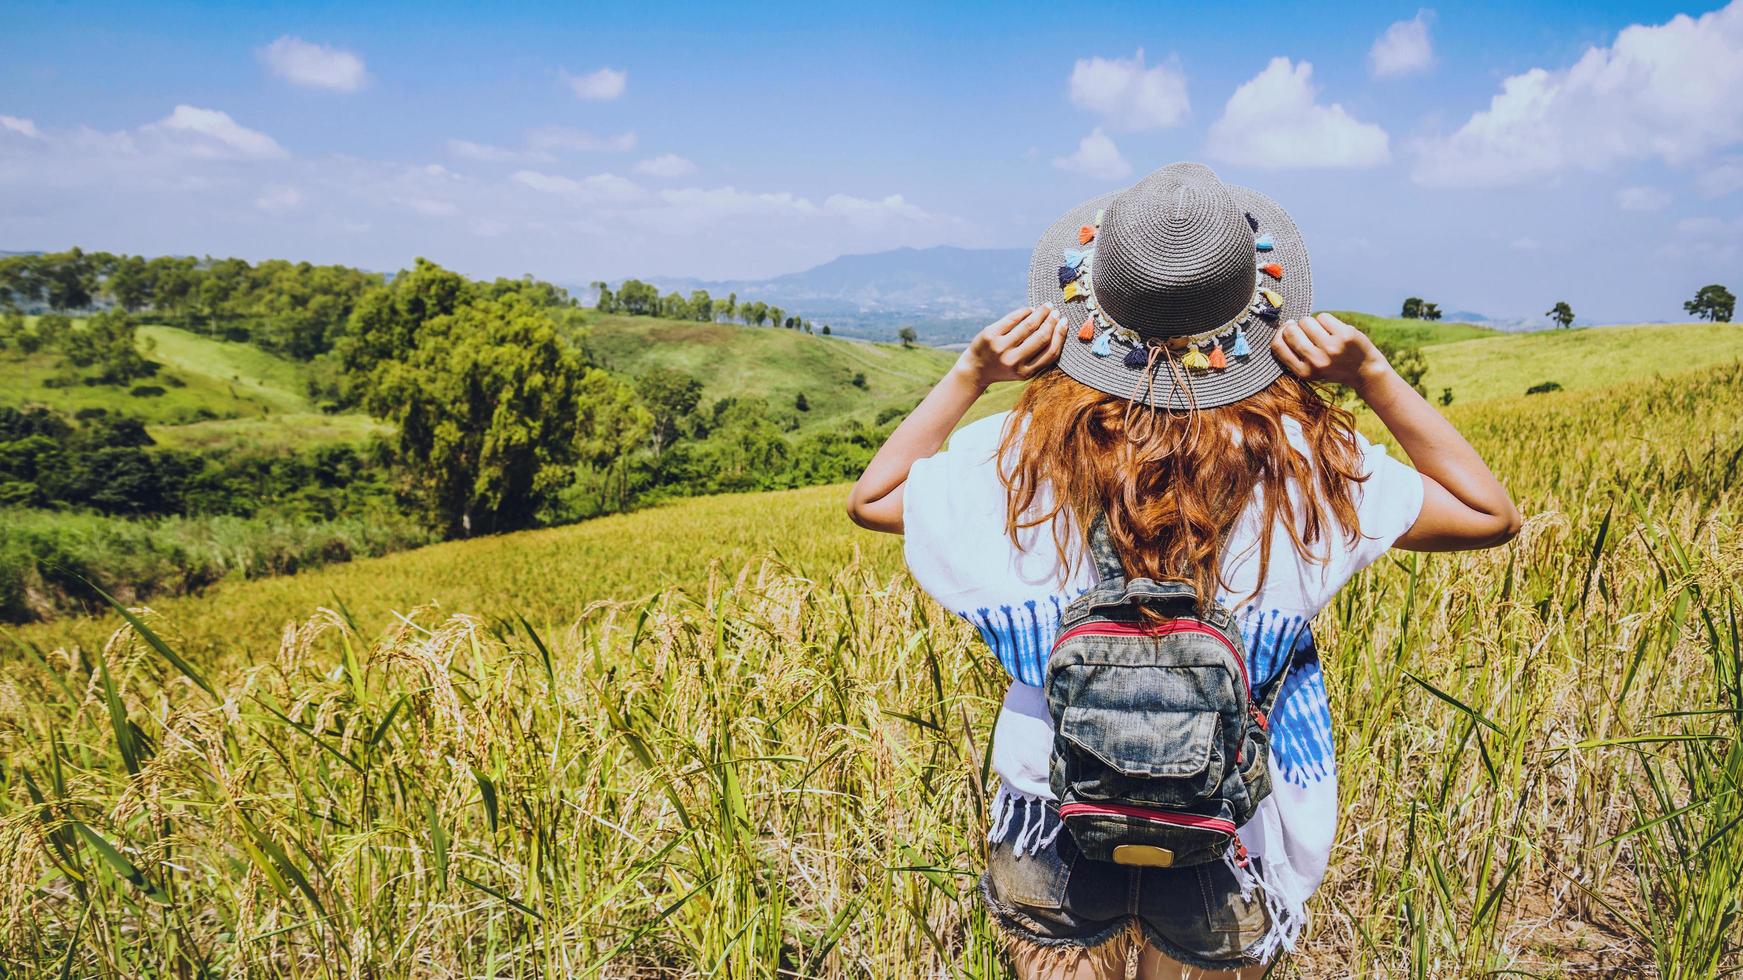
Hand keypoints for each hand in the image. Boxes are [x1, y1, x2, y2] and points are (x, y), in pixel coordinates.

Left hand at [953, 305, 1065, 387]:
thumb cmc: (1004, 367)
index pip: (1050, 352)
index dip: (1060, 335)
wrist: (975, 370)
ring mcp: (1001, 348)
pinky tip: (1029, 309)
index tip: (1064, 322)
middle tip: (1056, 312)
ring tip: (1046, 307)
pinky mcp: (990, 335)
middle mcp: (1013, 361)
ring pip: (1028, 325)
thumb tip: (1058, 328)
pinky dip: (1024, 312)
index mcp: (1025, 373)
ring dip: (1040, 313)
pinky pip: (1012, 319)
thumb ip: (1038, 357)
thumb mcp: (1022, 370)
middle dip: (1051, 322)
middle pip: (1041, 337)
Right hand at [1270, 312, 1392, 392]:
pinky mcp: (1345, 335)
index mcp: (1303, 372)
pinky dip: (1326, 320)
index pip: (1278, 345)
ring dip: (1311, 322)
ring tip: (1321, 331)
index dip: (1280, 333)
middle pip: (1291, 330)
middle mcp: (1316, 361)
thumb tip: (1284, 325)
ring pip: (1306, 321)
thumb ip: (1294, 354)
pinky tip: (1334, 330)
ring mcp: (1331, 348)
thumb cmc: (1332, 367)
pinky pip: (1323, 317)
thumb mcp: (1310, 370)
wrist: (1364, 371)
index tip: (1287, 330)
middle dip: (1296, 326)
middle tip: (1307, 331)